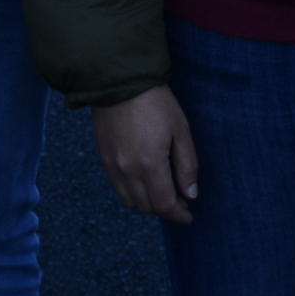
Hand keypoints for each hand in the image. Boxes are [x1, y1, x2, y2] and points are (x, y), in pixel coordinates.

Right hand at [91, 86, 199, 223]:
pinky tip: (144, 183)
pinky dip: (133, 194)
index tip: (189, 215)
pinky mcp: (103, 158)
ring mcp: (112, 166)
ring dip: (148, 205)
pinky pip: (118, 188)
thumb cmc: (155, 102)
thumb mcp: (180, 130)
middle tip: (180, 203)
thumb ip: (187, 165)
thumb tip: (191, 194)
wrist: (119, 81)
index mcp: (149, 164)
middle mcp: (127, 171)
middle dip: (165, 210)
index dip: (179, 214)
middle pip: (147, 207)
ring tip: (163, 195)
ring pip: (130, 201)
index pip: (165, 204)